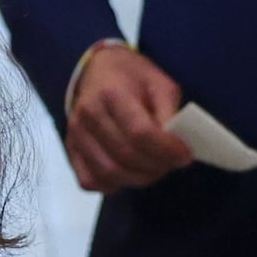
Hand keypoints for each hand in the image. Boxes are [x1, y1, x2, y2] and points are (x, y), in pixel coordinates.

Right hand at [64, 42, 191, 194]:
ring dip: (139, 178)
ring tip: (155, 168)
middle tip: (173, 163)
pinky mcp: (71, 150)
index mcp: (112, 93)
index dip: (166, 150)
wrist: (98, 71)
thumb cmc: (132, 77)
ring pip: (109, 173)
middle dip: (157, 166)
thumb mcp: (160, 84)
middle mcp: (89, 115)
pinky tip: (129, 172)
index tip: (185, 155)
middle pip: (126, 156)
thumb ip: (170, 113)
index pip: (140, 133)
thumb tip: (177, 147)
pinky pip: (91, 181)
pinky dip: (114, 184)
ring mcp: (76, 135)